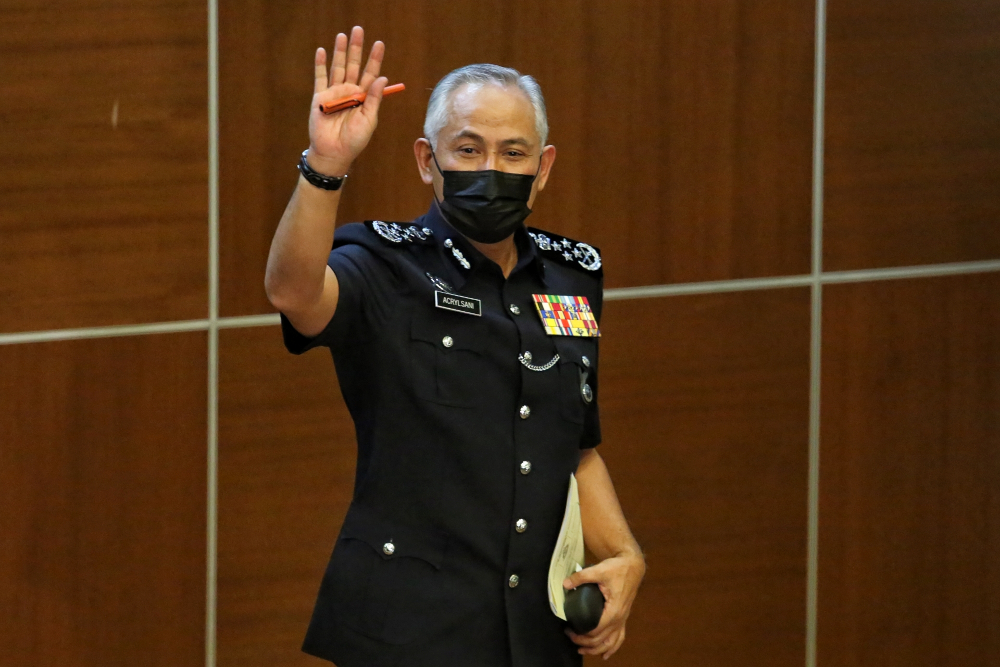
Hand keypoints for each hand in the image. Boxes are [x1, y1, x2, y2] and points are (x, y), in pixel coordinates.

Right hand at [307, 26, 387, 175]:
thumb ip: (374, 99)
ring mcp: (334, 93)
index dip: (375, 58)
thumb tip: (383, 77)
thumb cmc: (354, 140)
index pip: (371, 73)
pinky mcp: (320, 97)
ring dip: (340, 52)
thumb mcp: (369, 120)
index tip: (379, 43)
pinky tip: (322, 51)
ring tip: (342, 35)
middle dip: (356, 48)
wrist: (333, 152)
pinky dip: (320, 64)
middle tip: (358, 30)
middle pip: (354, 65)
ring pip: (338, 67)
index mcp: (364, 97)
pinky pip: (320, 77)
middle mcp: (350, 91)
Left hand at [563, 553, 644, 659]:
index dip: (581, 634)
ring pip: (611, 642)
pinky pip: (620, 637)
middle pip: (602, 640)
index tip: (569, 629)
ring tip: (583, 651)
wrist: (633, 566)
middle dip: (585, 642)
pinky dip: (612, 647)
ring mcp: (623, 619)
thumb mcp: (598, 570)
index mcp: (614, 610)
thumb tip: (565, 584)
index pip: (596, 630)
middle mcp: (620, 618)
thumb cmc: (618, 568)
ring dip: (597, 649)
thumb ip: (581, 577)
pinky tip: (605, 655)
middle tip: (570, 636)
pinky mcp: (623, 617)